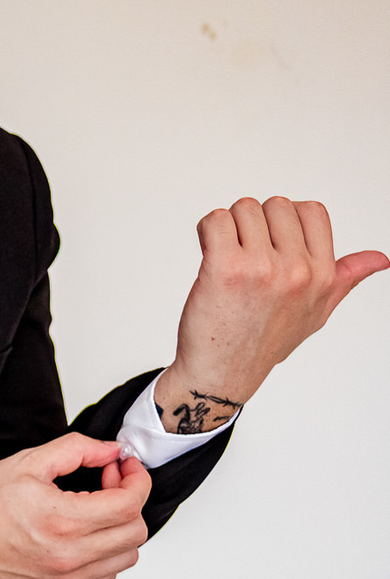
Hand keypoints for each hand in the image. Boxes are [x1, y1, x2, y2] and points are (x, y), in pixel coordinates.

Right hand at [0, 434, 151, 578]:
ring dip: (122, 527)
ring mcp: (67, 577)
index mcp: (63, 520)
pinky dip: (108, 550)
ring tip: (96, 506)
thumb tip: (111, 451)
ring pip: (127, 556)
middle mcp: (70, 555)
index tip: (125, 465)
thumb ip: (77, 449)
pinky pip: (106, 573)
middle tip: (107, 481)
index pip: (129, 504)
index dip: (137, 479)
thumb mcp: (29, 461)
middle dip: (130, 499)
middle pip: (135, 531)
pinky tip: (86, 530)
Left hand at [154, 198, 388, 432]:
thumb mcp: (316, 312)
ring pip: (243, 208)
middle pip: (275, 205)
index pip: (312, 211)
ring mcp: (263, 268)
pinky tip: (209, 254)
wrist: (221, 373)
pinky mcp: (226, 268)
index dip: (285, 220)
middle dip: (254, 223)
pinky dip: (206, 231)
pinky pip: (215, 220)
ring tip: (226, 258)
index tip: (270, 243)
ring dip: (228, 227)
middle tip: (244, 255)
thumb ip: (346, 279)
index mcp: (322, 276)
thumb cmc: (264, 342)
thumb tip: (381, 259)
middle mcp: (297, 271)